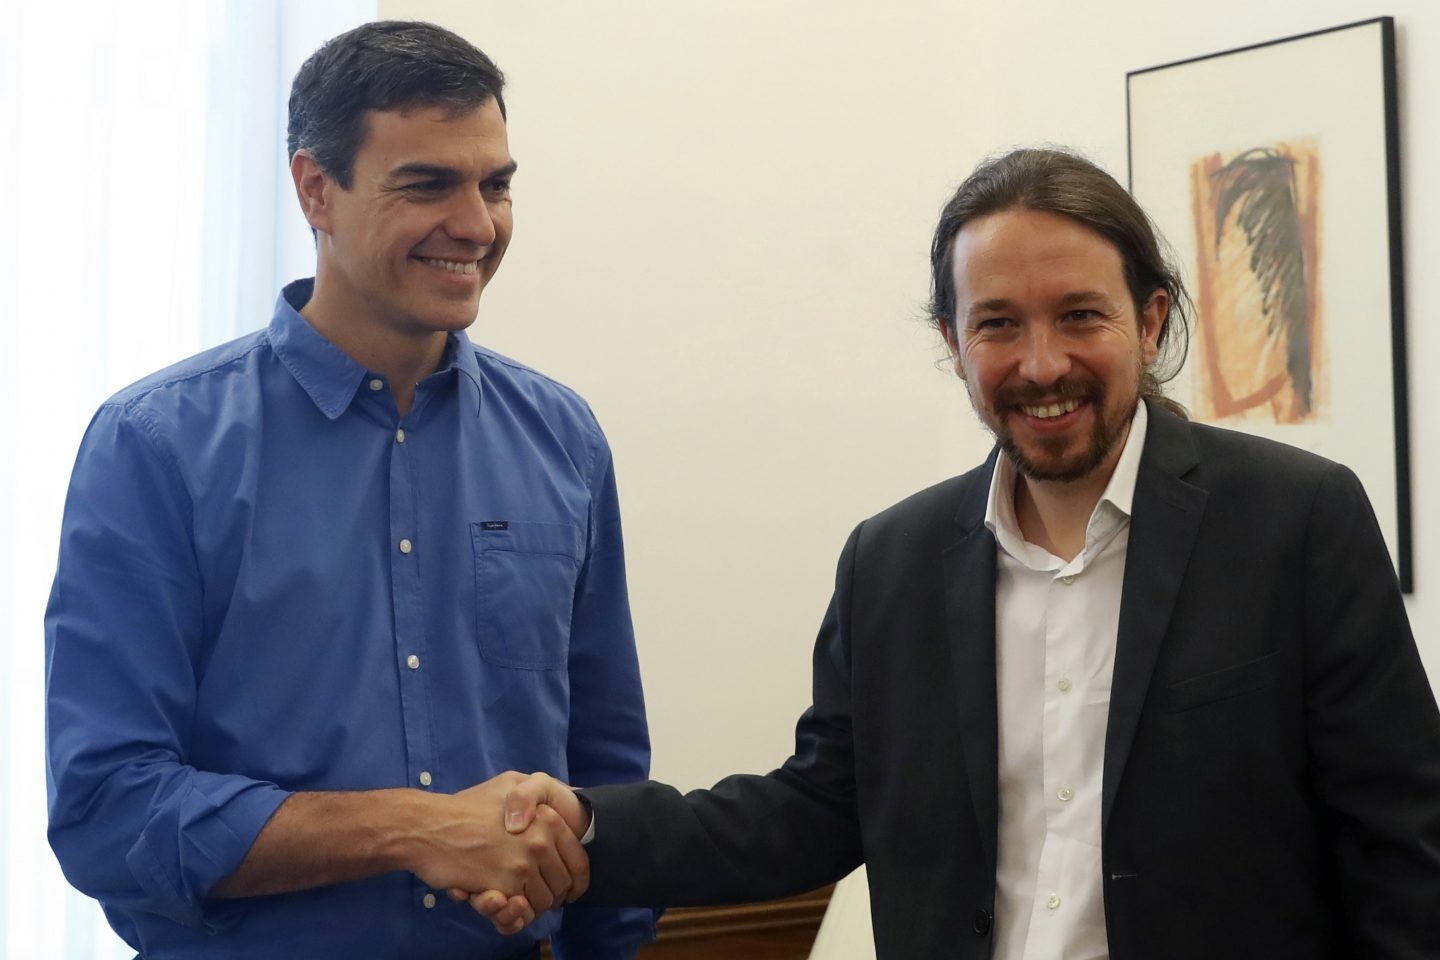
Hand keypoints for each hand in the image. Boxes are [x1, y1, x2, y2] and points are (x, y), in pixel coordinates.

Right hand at [461, 772, 593, 932]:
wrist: (429, 827)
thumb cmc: (468, 807)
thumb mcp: (510, 784)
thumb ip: (537, 793)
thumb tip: (564, 803)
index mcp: (548, 818)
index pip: (579, 862)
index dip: (576, 880)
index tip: (568, 889)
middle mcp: (541, 841)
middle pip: (563, 886)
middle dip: (552, 895)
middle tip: (532, 893)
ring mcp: (523, 864)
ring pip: (543, 902)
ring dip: (530, 905)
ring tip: (513, 896)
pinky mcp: (503, 885)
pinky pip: (521, 911)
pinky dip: (512, 913)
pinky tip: (499, 899)